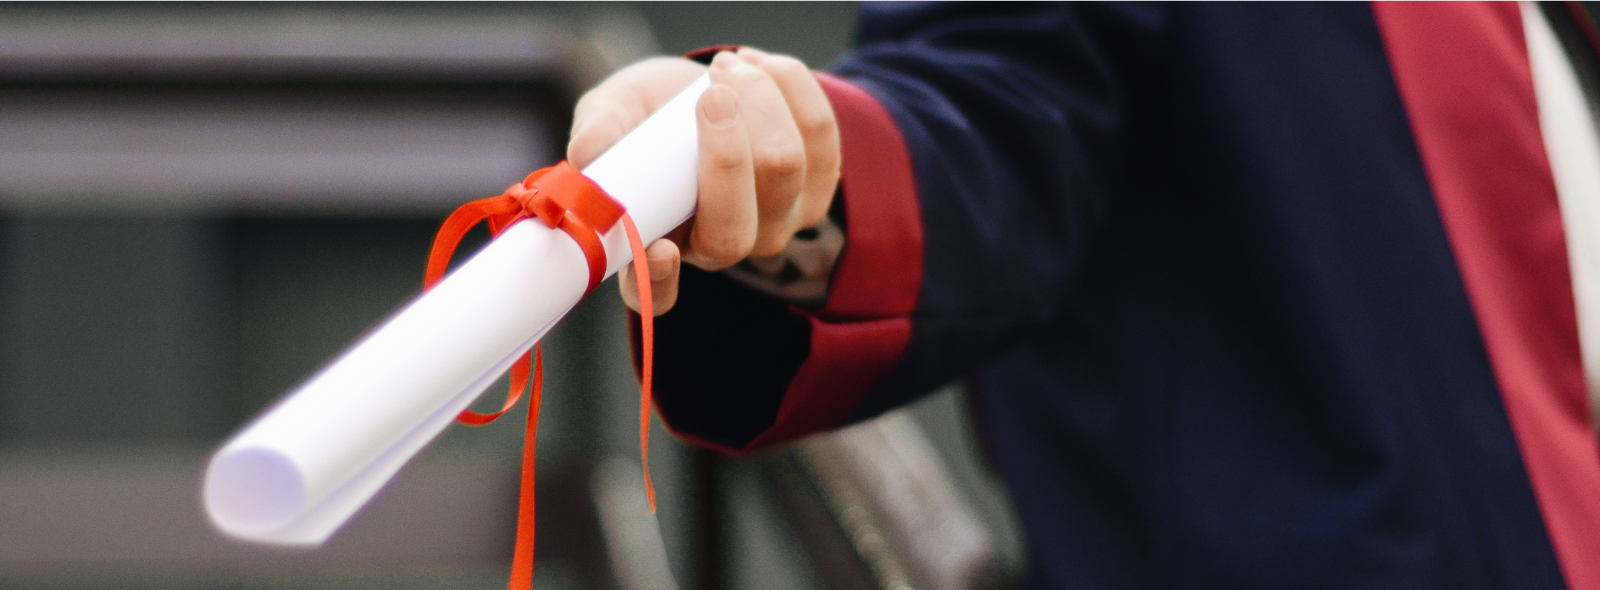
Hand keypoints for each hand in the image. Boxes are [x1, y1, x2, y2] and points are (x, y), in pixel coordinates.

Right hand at [567, 48, 840, 314]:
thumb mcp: (612, 112)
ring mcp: (777, 222)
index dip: (660, 281)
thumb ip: (599, 132)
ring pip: (785, 169)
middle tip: (710, 92)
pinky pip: (820, 133)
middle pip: (736, 228)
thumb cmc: (649, 113)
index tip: (659, 249)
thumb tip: (587, 154)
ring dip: (759, 100)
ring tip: (725, 67)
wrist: (704, 87)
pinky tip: (758, 65)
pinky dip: (790, 87)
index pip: (657, 293)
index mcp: (659, 247)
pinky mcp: (818, 185)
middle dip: (727, 150)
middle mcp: (721, 248)